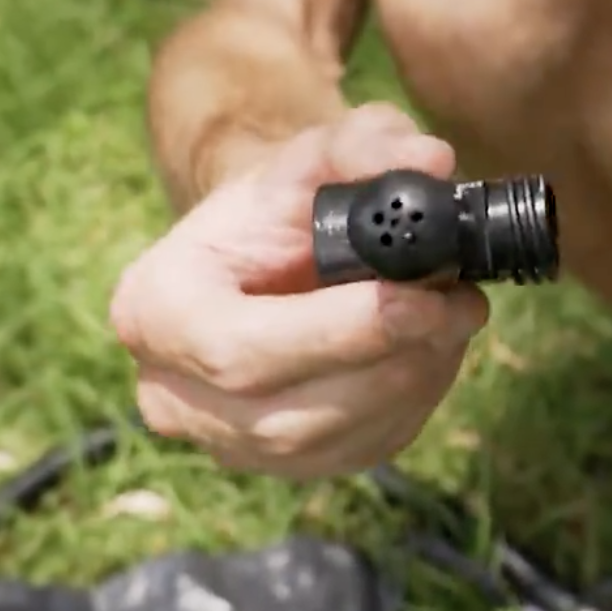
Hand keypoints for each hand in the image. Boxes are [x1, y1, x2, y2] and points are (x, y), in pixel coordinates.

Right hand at [111, 105, 490, 479]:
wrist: (260, 255)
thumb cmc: (279, 205)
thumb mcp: (311, 154)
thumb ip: (364, 143)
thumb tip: (429, 162)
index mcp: (154, 308)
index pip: (238, 347)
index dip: (334, 333)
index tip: (414, 299)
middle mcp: (170, 392)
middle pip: (286, 413)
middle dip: (387, 362)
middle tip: (458, 309)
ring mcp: (222, 441)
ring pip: (329, 441)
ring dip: (410, 383)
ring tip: (452, 319)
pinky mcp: (278, 467)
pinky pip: (354, 451)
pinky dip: (410, 404)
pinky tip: (431, 353)